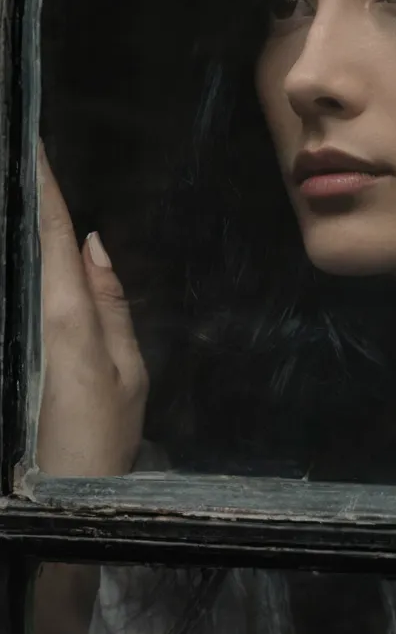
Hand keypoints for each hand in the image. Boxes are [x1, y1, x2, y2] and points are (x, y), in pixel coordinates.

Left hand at [36, 143, 148, 476]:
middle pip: (35, 242)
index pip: (52, 237)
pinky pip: (37, 287)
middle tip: (31, 147)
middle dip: (34, 196)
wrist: (70, 489)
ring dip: (36, 225)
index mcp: (67, 315)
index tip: (32, 144)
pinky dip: (40, 257)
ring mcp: (32, 330)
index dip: (44, 189)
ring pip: (33, 263)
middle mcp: (43, 314)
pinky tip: (48, 244)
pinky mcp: (32, 345)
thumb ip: (111, 305)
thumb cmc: (106, 434)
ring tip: (37, 182)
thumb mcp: (127, 369)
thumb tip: (92, 243)